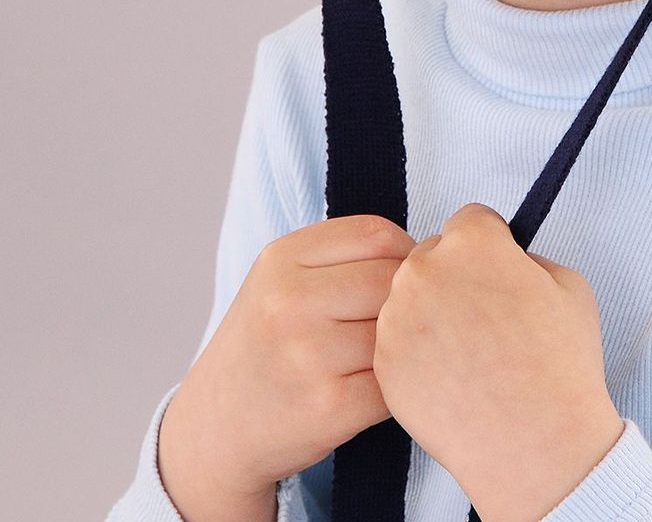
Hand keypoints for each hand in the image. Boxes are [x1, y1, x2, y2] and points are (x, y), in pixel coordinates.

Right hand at [160, 214, 416, 497]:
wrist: (216, 428)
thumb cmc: (266, 345)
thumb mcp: (281, 280)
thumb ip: (341, 257)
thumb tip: (426, 252)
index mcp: (281, 259)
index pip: (375, 233)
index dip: (404, 252)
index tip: (403, 275)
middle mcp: (289, 301)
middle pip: (391, 280)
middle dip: (405, 300)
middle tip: (398, 320)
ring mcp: (308, 355)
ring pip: (396, 332)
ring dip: (402, 345)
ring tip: (384, 354)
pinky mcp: (329, 407)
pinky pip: (394, 383)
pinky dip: (396, 387)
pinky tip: (375, 388)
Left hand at [372, 202, 624, 514]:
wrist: (536, 445)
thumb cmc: (560, 366)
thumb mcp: (568, 285)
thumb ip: (528, 259)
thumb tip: (507, 263)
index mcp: (472, 241)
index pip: (470, 220)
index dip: (491, 246)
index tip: (499, 272)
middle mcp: (425, 269)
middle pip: (434, 256)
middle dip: (455, 276)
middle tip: (483, 317)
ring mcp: (398, 316)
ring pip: (410, 298)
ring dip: (431, 313)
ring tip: (469, 353)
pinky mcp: (384, 361)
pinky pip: (397, 340)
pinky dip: (417, 353)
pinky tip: (451, 377)